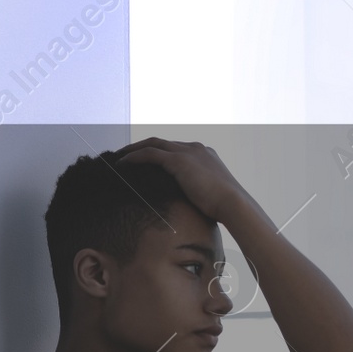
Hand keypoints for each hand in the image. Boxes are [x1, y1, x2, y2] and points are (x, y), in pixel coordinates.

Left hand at [115, 137, 253, 223]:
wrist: (234, 204)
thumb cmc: (226, 208)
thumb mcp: (212, 197)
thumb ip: (201, 194)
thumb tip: (195, 208)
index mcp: (205, 155)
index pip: (176, 149)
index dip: (159, 153)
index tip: (145, 162)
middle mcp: (196, 149)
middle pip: (162, 142)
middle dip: (142, 147)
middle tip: (125, 156)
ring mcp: (187, 152)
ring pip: (153, 144)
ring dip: (133, 149)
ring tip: (119, 159)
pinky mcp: (179, 160)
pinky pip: (150, 154)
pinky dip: (134, 157)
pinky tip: (122, 165)